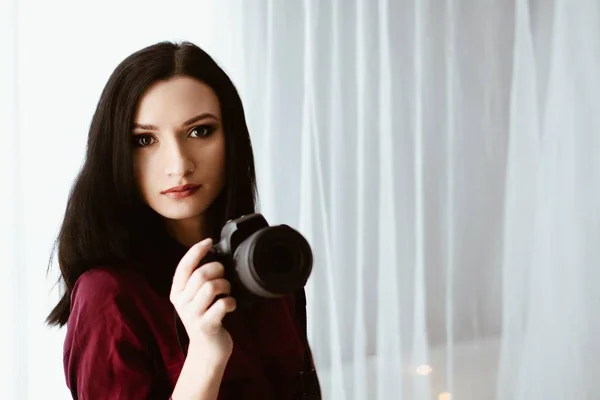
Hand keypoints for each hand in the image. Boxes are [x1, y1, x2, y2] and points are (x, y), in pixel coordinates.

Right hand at [170, 238, 236, 365]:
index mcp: (176, 292)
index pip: (183, 266)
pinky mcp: (205, 326)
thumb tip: (212, 254)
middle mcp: (181, 302)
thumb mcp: (195, 298)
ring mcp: (192, 315)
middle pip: (201, 274)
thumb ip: (197, 280)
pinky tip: (231, 305)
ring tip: (227, 292)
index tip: (209, 242)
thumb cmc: (205, 318)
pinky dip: (231, 302)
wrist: (208, 350)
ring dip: (226, 286)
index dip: (196, 251)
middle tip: (224, 277)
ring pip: (211, 287)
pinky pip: (222, 305)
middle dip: (218, 270)